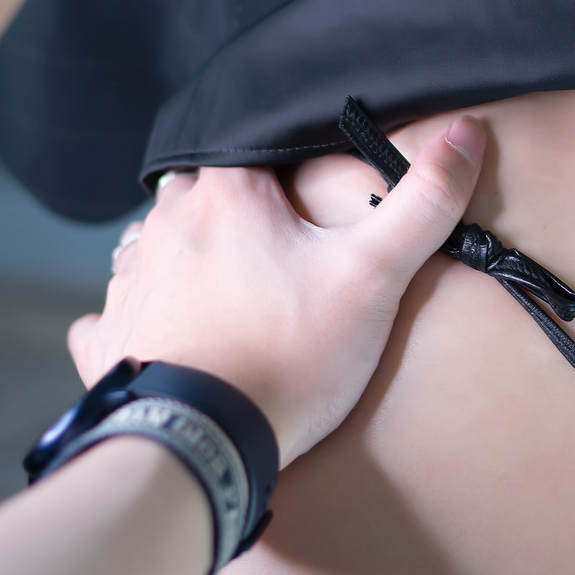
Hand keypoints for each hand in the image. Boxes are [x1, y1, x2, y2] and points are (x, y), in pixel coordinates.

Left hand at [67, 119, 485, 463]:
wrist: (205, 442)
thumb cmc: (289, 353)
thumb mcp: (374, 274)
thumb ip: (424, 200)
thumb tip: (466, 132)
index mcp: (225, 193)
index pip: (252, 148)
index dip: (285, 173)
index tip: (312, 201)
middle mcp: (164, 226)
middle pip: (201, 194)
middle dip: (236, 212)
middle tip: (280, 250)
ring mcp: (128, 284)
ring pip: (154, 247)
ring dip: (186, 259)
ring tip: (232, 293)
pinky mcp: (108, 341)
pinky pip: (111, 314)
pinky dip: (137, 317)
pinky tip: (165, 333)